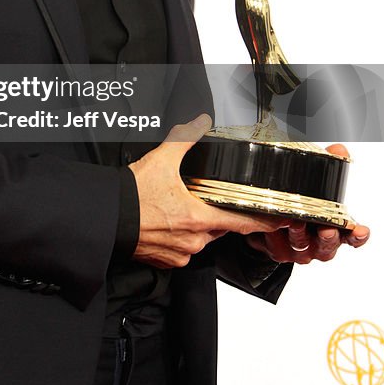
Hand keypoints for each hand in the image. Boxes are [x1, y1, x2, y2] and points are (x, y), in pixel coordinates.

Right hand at [129, 114, 290, 269]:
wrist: (108, 218)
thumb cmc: (133, 195)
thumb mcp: (162, 160)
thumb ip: (185, 140)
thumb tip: (199, 122)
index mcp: (198, 218)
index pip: (239, 223)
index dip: (260, 223)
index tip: (275, 223)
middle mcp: (193, 241)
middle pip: (217, 228)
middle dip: (214, 215)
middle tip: (202, 201)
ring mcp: (180, 253)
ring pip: (200, 240)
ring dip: (196, 227)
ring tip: (178, 209)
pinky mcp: (166, 262)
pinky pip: (182, 251)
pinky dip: (179, 238)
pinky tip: (167, 223)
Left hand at [244, 144, 370, 264]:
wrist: (269, 219)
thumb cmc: (299, 198)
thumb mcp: (314, 181)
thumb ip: (328, 164)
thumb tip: (340, 149)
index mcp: (332, 226)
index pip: (350, 235)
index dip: (357, 234)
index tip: (361, 230)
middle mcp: (318, 242)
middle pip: (328, 245)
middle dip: (329, 237)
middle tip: (327, 229)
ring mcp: (300, 248)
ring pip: (303, 246)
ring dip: (300, 236)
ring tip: (295, 222)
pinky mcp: (278, 251)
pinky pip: (277, 248)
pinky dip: (276, 239)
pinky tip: (272, 231)